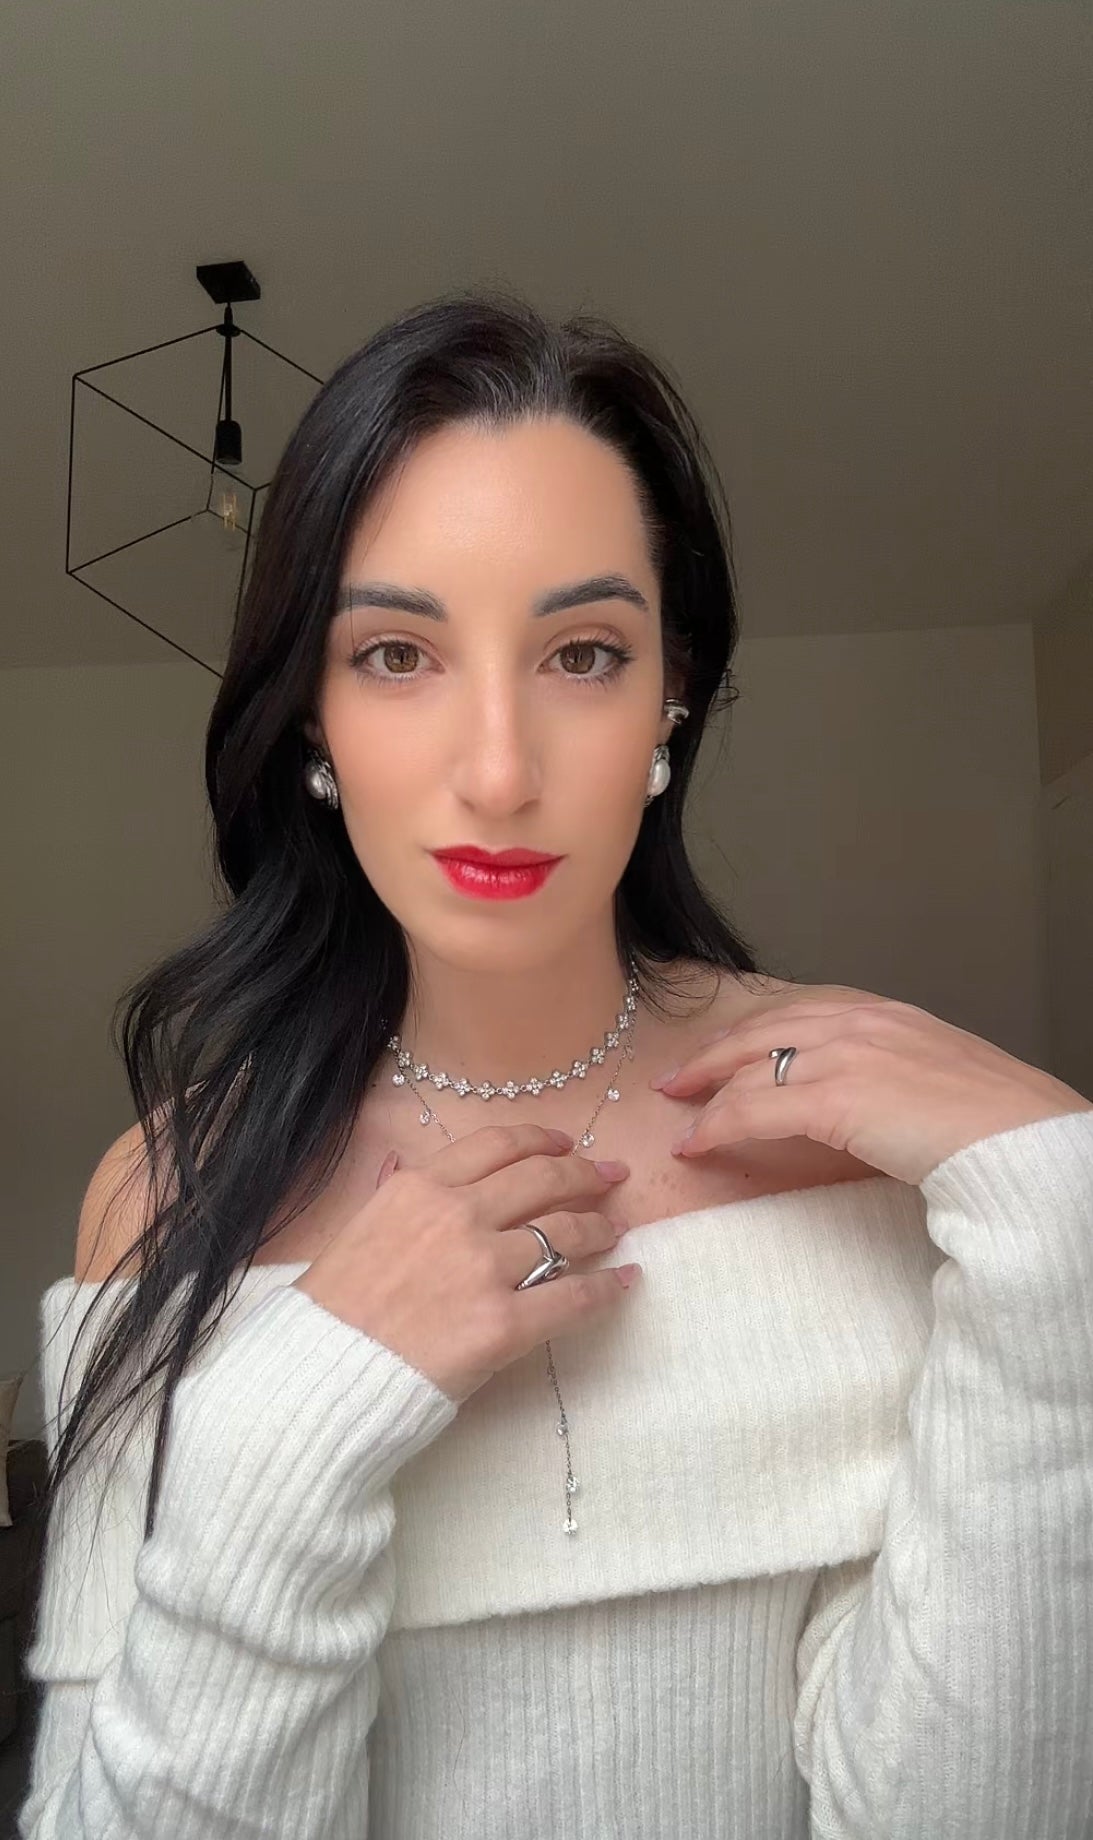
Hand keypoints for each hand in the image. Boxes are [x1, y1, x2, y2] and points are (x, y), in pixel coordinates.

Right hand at [292, 1123, 636, 1403]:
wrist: (322, 1376)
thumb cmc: (332, 1310)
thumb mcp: (359, 1228)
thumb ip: (399, 1197)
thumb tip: (415, 1171)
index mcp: (420, 1186)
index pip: (498, 1145)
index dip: (542, 1140)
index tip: (566, 1144)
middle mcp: (459, 1214)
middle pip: (543, 1178)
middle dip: (585, 1173)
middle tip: (611, 1176)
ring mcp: (486, 1267)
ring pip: (565, 1232)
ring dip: (599, 1227)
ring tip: (616, 1230)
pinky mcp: (505, 1323)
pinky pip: (574, 1297)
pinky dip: (609, 1287)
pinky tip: (627, 1281)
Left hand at [649, 983, 1092, 1186]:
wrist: (1021, 1139)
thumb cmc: (995, 1122)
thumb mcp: (938, 1077)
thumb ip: (895, 1076)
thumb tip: (871, 1102)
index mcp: (886, 1013)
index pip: (799, 1013)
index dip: (755, 1033)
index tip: (728, 1052)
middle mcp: (859, 1022)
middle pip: (761, 1030)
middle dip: (715, 1055)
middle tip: (679, 1080)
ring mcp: (844, 1055)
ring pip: (750, 1068)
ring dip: (706, 1092)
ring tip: (680, 1114)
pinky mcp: (833, 1098)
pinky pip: (753, 1109)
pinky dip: (717, 1126)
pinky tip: (697, 1144)